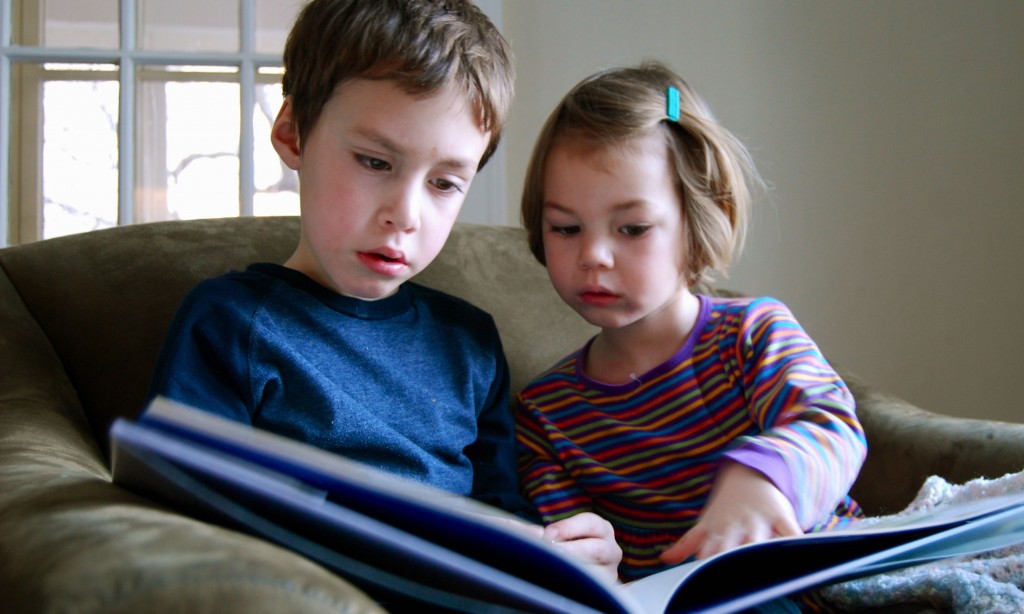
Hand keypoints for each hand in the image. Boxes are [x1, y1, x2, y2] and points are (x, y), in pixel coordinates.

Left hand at [544, 512, 621, 581]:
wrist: (580, 567)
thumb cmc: (568, 545)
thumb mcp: (558, 535)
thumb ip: (539, 532)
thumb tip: (520, 530)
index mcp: (602, 529)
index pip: (590, 523)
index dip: (567, 527)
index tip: (548, 534)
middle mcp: (611, 549)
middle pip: (596, 548)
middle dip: (571, 550)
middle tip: (552, 552)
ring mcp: (610, 570)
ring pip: (596, 571)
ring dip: (573, 569)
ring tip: (554, 567)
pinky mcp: (606, 587)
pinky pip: (592, 587)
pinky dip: (575, 583)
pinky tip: (561, 580)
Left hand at [660, 462, 800, 563]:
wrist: (750, 475)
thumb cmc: (726, 509)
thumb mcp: (706, 523)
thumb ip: (687, 543)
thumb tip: (665, 558)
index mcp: (718, 531)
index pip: (711, 550)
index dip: (708, 561)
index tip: (704, 571)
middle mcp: (737, 526)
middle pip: (734, 547)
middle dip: (730, 559)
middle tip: (728, 572)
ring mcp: (760, 521)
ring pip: (760, 539)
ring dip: (758, 551)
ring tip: (759, 564)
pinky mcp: (782, 516)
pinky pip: (791, 531)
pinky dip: (794, 541)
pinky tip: (797, 553)